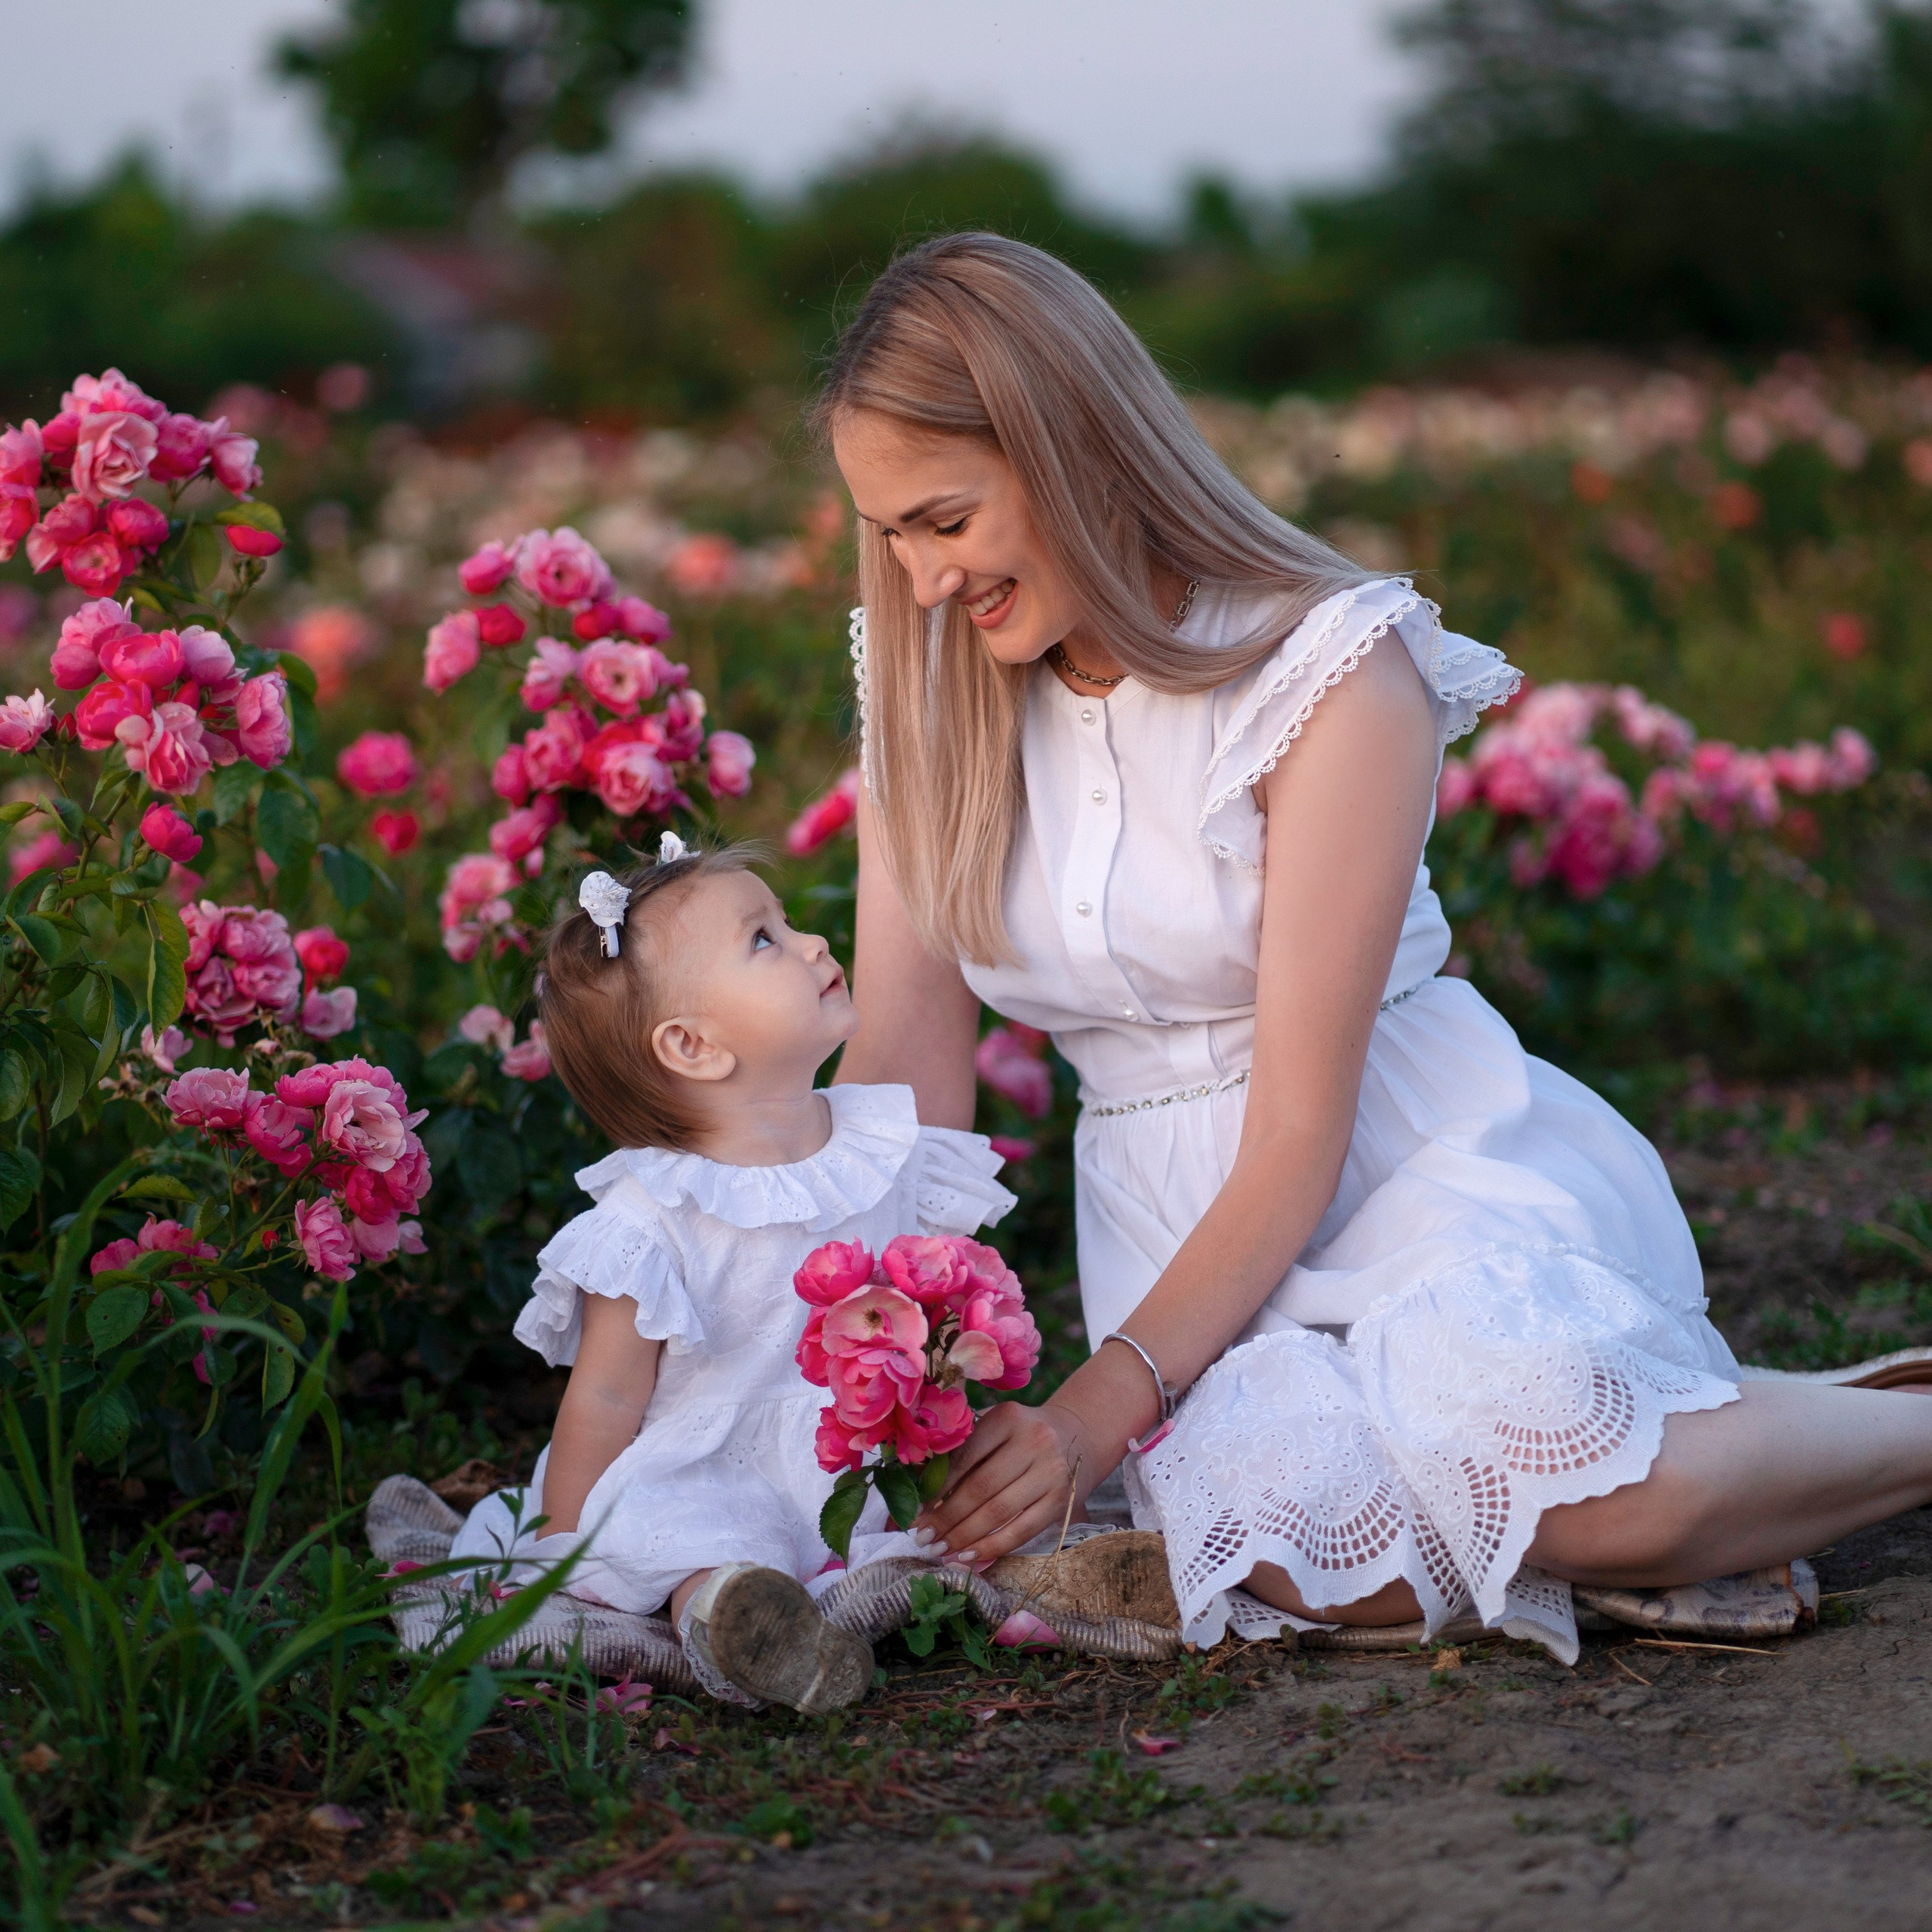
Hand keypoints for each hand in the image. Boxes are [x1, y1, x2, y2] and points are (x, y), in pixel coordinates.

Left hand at [913, 1401, 1090, 1565]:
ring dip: (964, 1536)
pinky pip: (1022, 1531)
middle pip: (980, 1488)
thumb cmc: (1021, 1435)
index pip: (964, 1457)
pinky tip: (968, 1555)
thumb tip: (920, 1494)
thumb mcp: (996, 1429)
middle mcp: (1034, 1441)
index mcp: (1008, 1417)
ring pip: (998, 1512)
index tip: (915, 1512)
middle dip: (946, 1517)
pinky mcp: (1063, 1500)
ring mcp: (1052, 1472)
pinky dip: (992, 1546)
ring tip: (940, 1549)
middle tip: (922, 1537)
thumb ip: (964, 1452)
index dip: (936, 1489)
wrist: (1078, 1435)